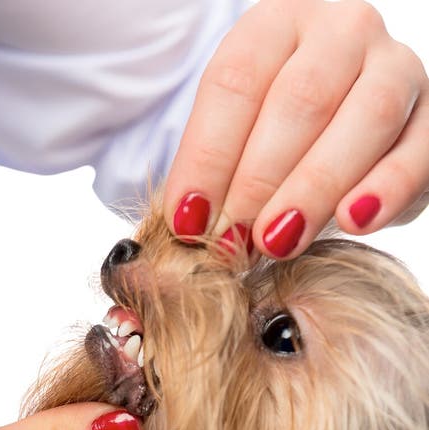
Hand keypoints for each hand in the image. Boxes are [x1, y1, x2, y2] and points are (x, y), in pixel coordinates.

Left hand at [165, 0, 428, 257]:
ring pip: (367, 115)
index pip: (236, 82)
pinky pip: (418, 150)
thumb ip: (214, 172)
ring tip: (278, 241)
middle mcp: (342, 30)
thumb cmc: (272, 134)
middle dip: (259, 180)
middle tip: (231, 242)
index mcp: (277, 23)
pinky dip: (387, 188)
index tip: (187, 222)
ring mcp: (395, 65)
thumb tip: (189, 227)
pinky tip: (353, 222)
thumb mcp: (234, 137)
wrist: (340, 120)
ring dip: (316, 187)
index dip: (208, 158)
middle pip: (301, 98)